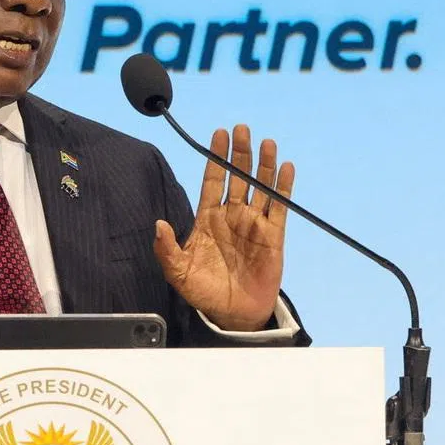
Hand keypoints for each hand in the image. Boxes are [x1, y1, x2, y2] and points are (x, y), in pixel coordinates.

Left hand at [153, 125, 293, 330]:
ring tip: (266, 142)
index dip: (216, 157)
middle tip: (242, 129)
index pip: (213, 180)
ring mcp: (254, 223)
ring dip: (264, 164)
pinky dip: (284, 187)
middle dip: (240, 153)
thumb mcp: (178, 272)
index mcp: (209, 218)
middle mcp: (232, 215)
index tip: (219, 134)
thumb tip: (158, 225)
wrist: (233, 315)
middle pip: (238, 176)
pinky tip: (286, 167)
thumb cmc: (204, 292)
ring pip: (261, 186)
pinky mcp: (273, 236)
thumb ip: (167, 249)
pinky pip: (280, 206)